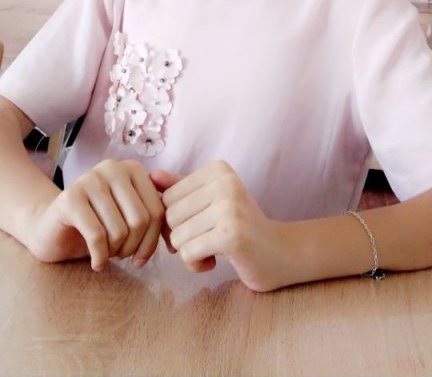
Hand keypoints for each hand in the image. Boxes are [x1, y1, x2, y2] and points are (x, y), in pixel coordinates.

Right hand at [28, 159, 164, 270]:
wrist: (53, 228)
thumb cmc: (98, 225)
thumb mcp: (130, 219)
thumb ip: (154, 220)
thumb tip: (176, 242)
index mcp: (133, 169)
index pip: (158, 210)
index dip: (154, 241)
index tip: (142, 258)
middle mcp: (113, 168)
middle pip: (141, 220)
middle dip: (134, 248)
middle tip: (121, 257)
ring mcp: (89, 179)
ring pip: (119, 230)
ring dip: (115, 253)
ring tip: (107, 254)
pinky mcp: (70, 198)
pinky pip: (97, 236)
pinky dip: (100, 257)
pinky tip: (97, 262)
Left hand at [151, 162, 289, 291]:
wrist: (279, 253)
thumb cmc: (240, 227)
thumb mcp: (211, 201)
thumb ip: (182, 188)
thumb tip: (151, 175)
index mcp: (218, 169)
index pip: (167, 197)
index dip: (175, 220)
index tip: (199, 225)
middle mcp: (225, 182)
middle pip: (170, 216)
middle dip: (180, 237)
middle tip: (205, 240)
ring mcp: (229, 207)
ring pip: (176, 237)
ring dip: (189, 253)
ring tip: (212, 249)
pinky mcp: (231, 234)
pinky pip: (188, 253)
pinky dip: (195, 264)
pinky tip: (214, 261)